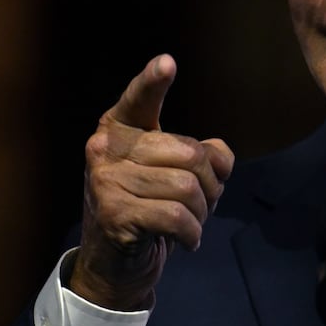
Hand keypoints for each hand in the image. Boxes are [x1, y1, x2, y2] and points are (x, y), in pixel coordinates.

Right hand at [69, 54, 234, 309]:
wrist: (113, 262)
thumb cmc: (148, 207)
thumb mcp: (169, 172)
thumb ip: (197, 154)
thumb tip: (219, 158)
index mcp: (119, 128)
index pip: (139, 99)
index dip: (153, 81)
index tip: (168, 63)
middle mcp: (105, 147)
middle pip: (189, 153)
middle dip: (211, 185)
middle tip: (203, 204)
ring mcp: (106, 181)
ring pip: (186, 188)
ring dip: (202, 213)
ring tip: (191, 222)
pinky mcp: (114, 215)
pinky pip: (177, 217)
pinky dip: (193, 233)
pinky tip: (188, 240)